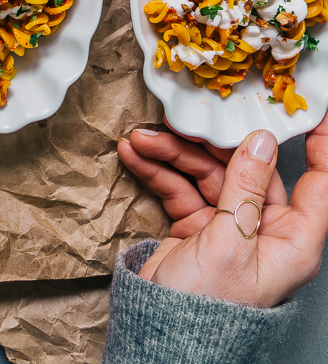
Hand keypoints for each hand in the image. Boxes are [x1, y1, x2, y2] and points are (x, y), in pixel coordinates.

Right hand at [118, 114, 327, 307]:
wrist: (159, 339)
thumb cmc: (205, 310)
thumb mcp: (228, 244)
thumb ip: (244, 189)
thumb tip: (260, 142)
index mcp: (292, 240)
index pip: (319, 183)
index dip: (319, 143)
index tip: (310, 108)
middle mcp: (265, 230)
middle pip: (249, 167)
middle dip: (212, 141)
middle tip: (191, 119)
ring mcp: (229, 227)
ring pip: (208, 172)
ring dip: (174, 153)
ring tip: (144, 139)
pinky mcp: (197, 228)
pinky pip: (180, 187)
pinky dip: (158, 170)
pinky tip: (136, 155)